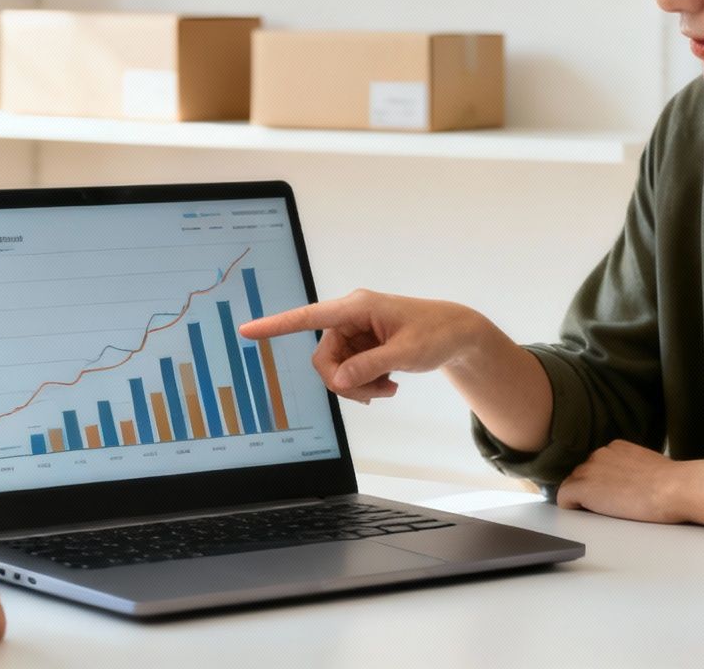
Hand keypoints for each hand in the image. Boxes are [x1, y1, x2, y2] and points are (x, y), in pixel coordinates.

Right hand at [238, 289, 495, 402]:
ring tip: (388, 390)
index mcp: (357, 307)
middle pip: (324, 358)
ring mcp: (355, 332)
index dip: (276, 325)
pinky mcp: (362, 345)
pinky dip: (365, 384)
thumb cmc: (434, 334)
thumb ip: (368, 367)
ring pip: (337, 369)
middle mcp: (350, 316)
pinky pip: (349, 371)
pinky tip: (388, 386)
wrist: (456, 334)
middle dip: (345, 382)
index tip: (247, 330)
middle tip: (374, 396)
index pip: (309, 317)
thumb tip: (337, 381)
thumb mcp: (404, 353)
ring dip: (358, 386)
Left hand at [555, 441, 684, 522]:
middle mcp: (598, 454)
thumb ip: (633, 469)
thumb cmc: (671, 484)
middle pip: (582, 475)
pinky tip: (588, 514)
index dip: (602, 483)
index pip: (597, 466)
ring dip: (583, 499)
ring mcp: (588, 470)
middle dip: (591, 490)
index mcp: (615, 448)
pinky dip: (572, 507)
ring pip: (573, 486)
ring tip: (604, 512)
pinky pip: (564, 498)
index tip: (612, 495)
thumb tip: (633, 483)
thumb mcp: (650, 467)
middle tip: (610, 507)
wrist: (673, 488)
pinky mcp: (582, 487)